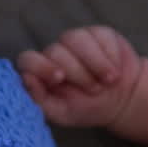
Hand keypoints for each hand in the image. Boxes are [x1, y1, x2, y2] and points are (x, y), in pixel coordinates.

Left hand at [17, 25, 142, 128]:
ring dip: (95, 64)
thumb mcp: (62, 113)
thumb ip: (40, 100)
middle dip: (78, 73)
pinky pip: (100, 37)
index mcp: (42, 72)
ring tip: (108, 81)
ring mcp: (76, 40)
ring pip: (77, 40)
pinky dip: (110, 57)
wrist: (121, 102)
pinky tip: (115, 70)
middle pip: (56, 52)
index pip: (28, 60)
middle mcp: (56, 53)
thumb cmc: (86, 109)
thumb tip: (26, 79)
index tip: (60, 78)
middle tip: (94, 90)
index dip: (41, 66)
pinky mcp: (98, 33)